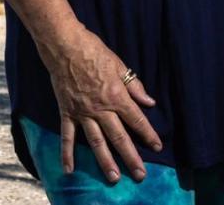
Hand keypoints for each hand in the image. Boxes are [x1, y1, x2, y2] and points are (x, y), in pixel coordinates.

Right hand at [42, 27, 163, 183]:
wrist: (66, 47)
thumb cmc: (94, 52)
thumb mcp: (119, 65)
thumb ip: (134, 86)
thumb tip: (149, 102)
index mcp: (116, 96)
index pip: (136, 119)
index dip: (148, 133)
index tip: (157, 147)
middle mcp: (101, 108)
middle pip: (119, 137)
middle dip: (131, 157)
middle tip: (140, 175)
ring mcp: (83, 113)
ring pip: (96, 141)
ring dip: (105, 161)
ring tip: (114, 177)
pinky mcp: (67, 112)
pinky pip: (67, 136)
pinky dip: (67, 153)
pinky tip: (69, 170)